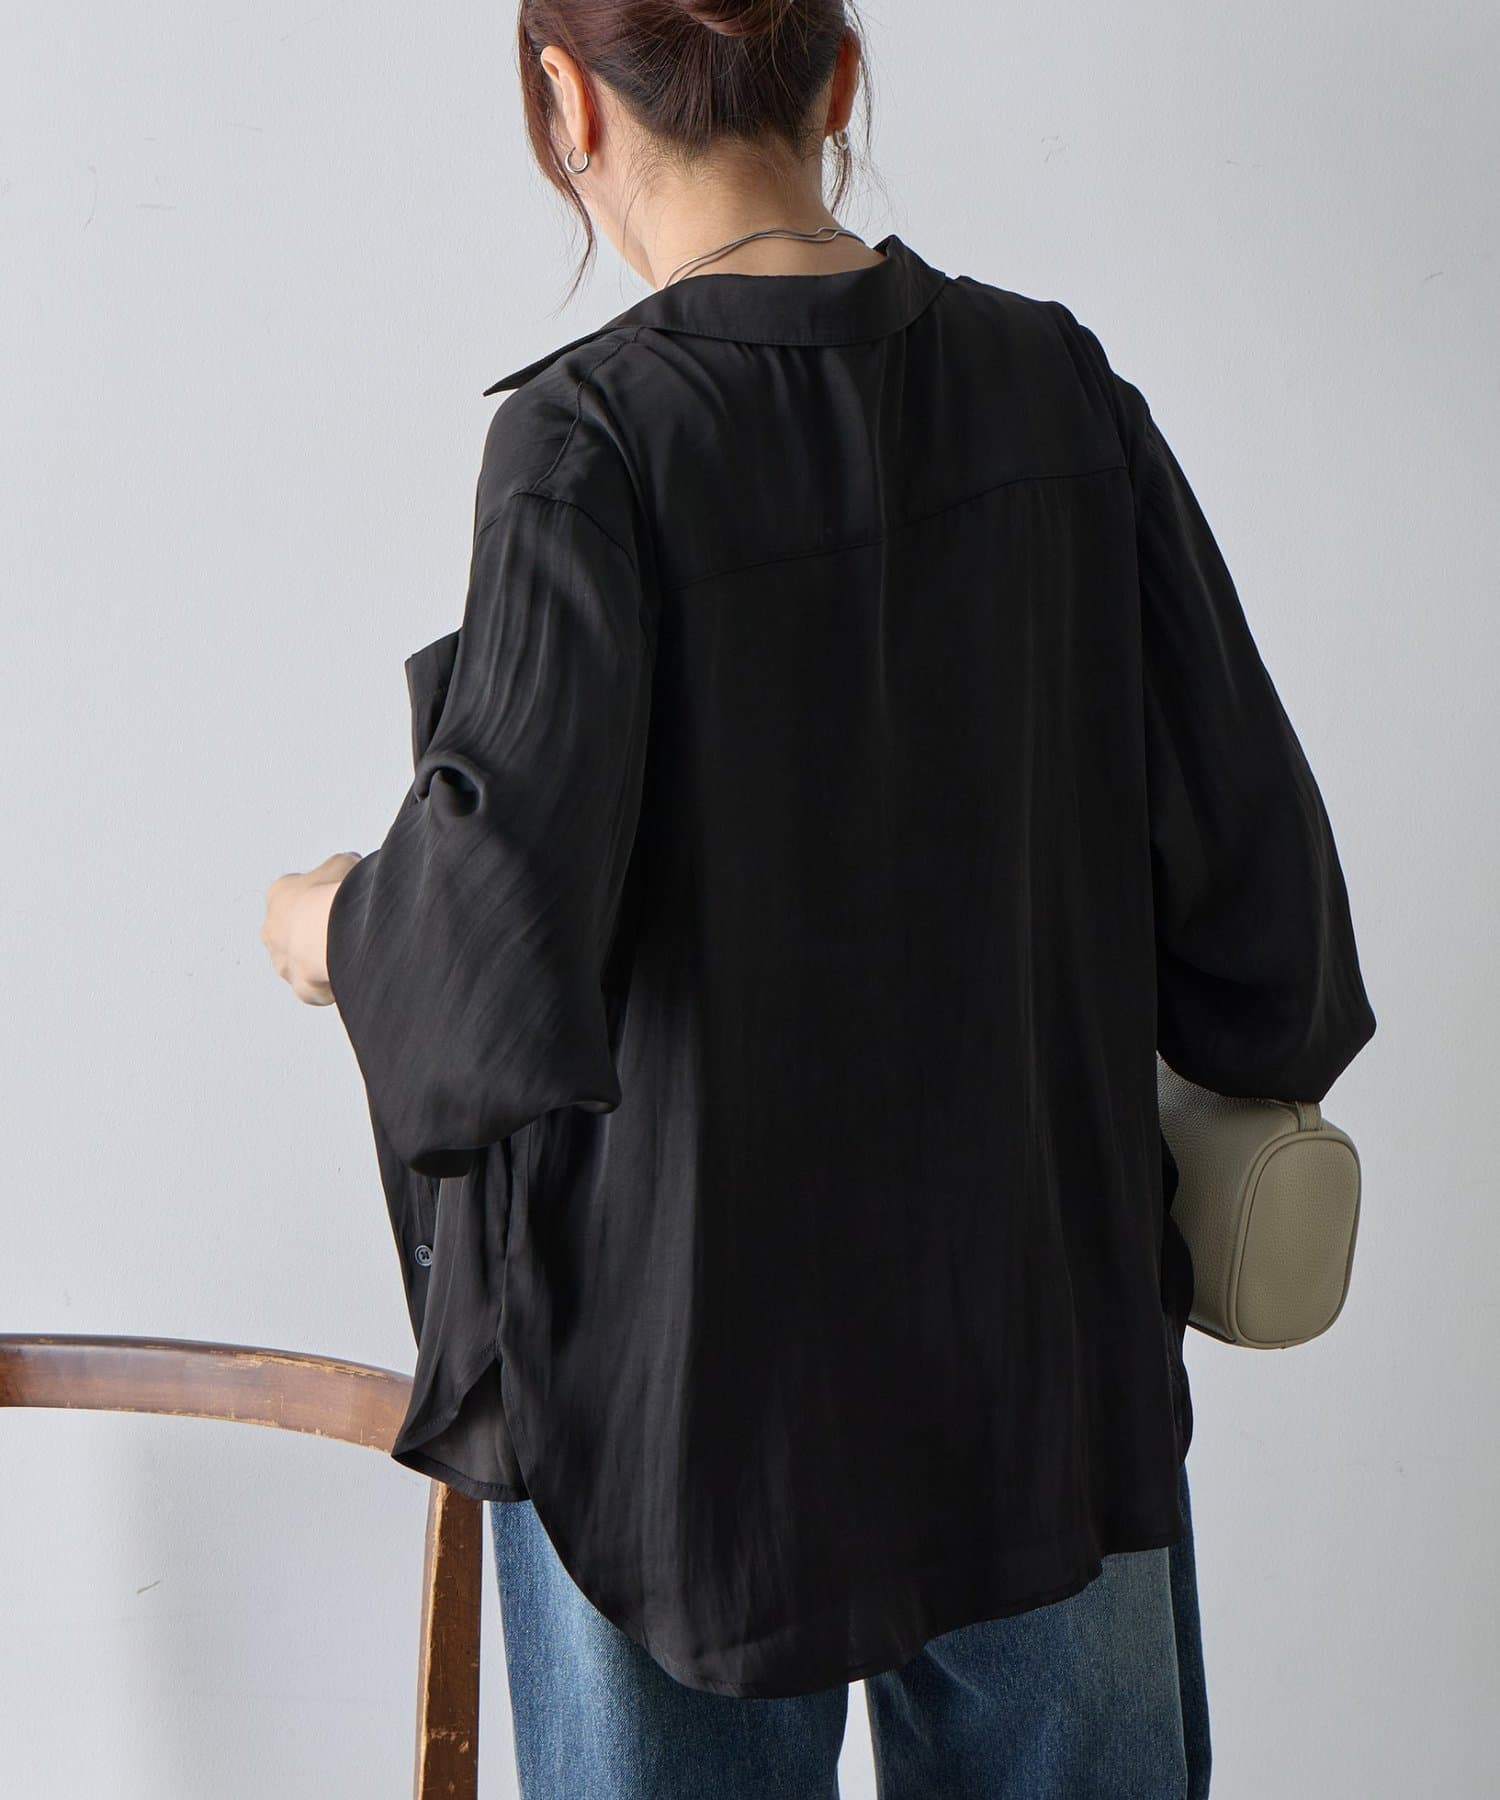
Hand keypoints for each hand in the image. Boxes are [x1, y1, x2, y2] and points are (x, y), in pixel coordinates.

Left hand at [261, 851, 362, 1005]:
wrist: (328, 930)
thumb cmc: (331, 894)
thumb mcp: (343, 864)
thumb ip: (343, 865)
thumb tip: (351, 864)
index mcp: (278, 895)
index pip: (296, 895)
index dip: (321, 897)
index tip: (340, 899)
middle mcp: (273, 929)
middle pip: (294, 931)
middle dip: (315, 931)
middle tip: (344, 929)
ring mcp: (283, 962)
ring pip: (302, 963)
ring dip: (320, 960)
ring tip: (348, 954)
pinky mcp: (300, 987)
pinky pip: (317, 989)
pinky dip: (331, 986)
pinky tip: (349, 976)